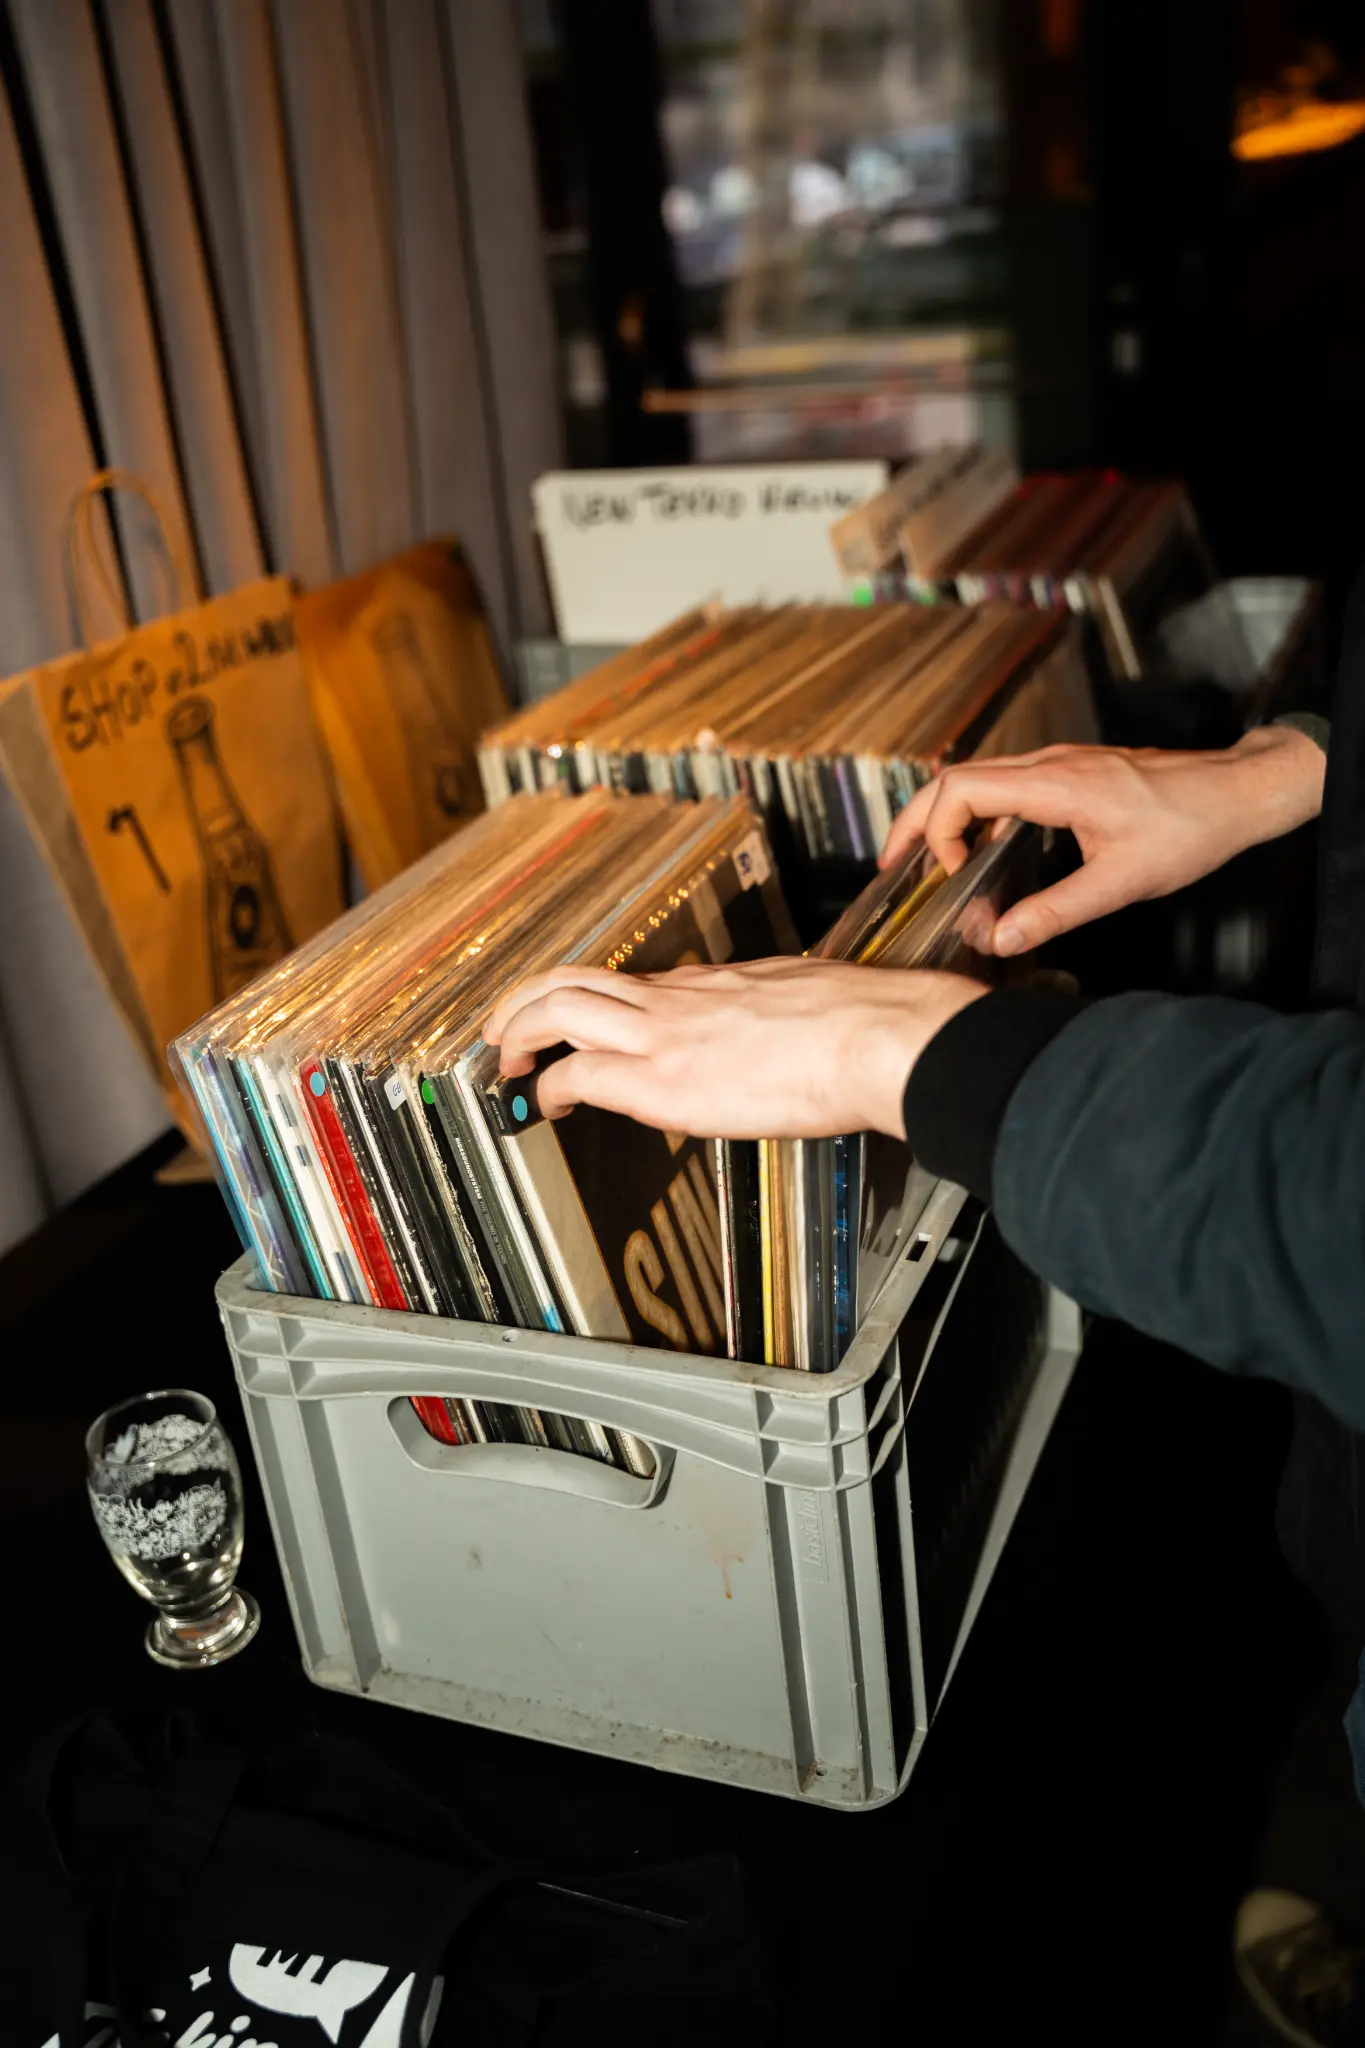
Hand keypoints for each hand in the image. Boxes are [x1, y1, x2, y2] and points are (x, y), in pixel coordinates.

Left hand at [484, 957, 987, 1141]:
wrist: (874, 1036)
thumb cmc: (861, 1023)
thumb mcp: (803, 995)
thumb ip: (769, 1011)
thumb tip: (774, 1033)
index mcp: (715, 982)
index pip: (635, 984)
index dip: (597, 1001)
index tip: (585, 1022)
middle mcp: (679, 997)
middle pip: (576, 978)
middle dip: (527, 1000)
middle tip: (505, 1027)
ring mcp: (667, 1031)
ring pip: (562, 1009)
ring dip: (521, 1030)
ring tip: (504, 1058)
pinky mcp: (665, 1077)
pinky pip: (586, 1073)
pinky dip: (555, 1087)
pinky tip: (546, 1105)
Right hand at [877, 726, 1324, 956]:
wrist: (1238, 793)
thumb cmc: (1191, 828)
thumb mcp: (1121, 883)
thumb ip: (1055, 912)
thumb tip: (999, 937)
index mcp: (1055, 783)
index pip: (961, 789)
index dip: (937, 832)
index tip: (948, 876)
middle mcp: (1049, 764)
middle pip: (955, 779)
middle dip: (916, 821)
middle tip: (893, 865)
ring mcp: (1059, 764)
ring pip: (979, 779)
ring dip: (945, 816)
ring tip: (927, 861)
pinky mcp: (1070, 772)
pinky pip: (1006, 786)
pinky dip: (978, 815)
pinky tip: (983, 852)